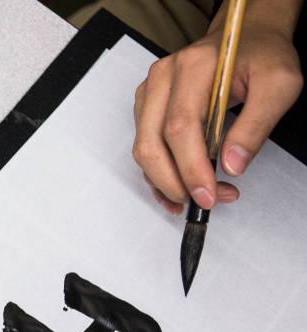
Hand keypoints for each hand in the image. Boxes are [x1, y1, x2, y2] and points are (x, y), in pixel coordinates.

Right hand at [133, 2, 303, 213]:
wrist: (246, 37)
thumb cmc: (261, 57)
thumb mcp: (279, 84)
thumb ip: (257, 125)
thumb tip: (231, 166)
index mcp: (194, 67)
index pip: (181, 126)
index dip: (191, 167)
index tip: (209, 195)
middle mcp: (163, 78)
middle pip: (151, 143)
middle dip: (174, 182)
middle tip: (204, 202)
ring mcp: (150, 92)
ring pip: (144, 150)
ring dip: (166, 182)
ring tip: (201, 196)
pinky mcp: (147, 107)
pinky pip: (144, 148)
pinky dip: (158, 176)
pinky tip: (177, 192)